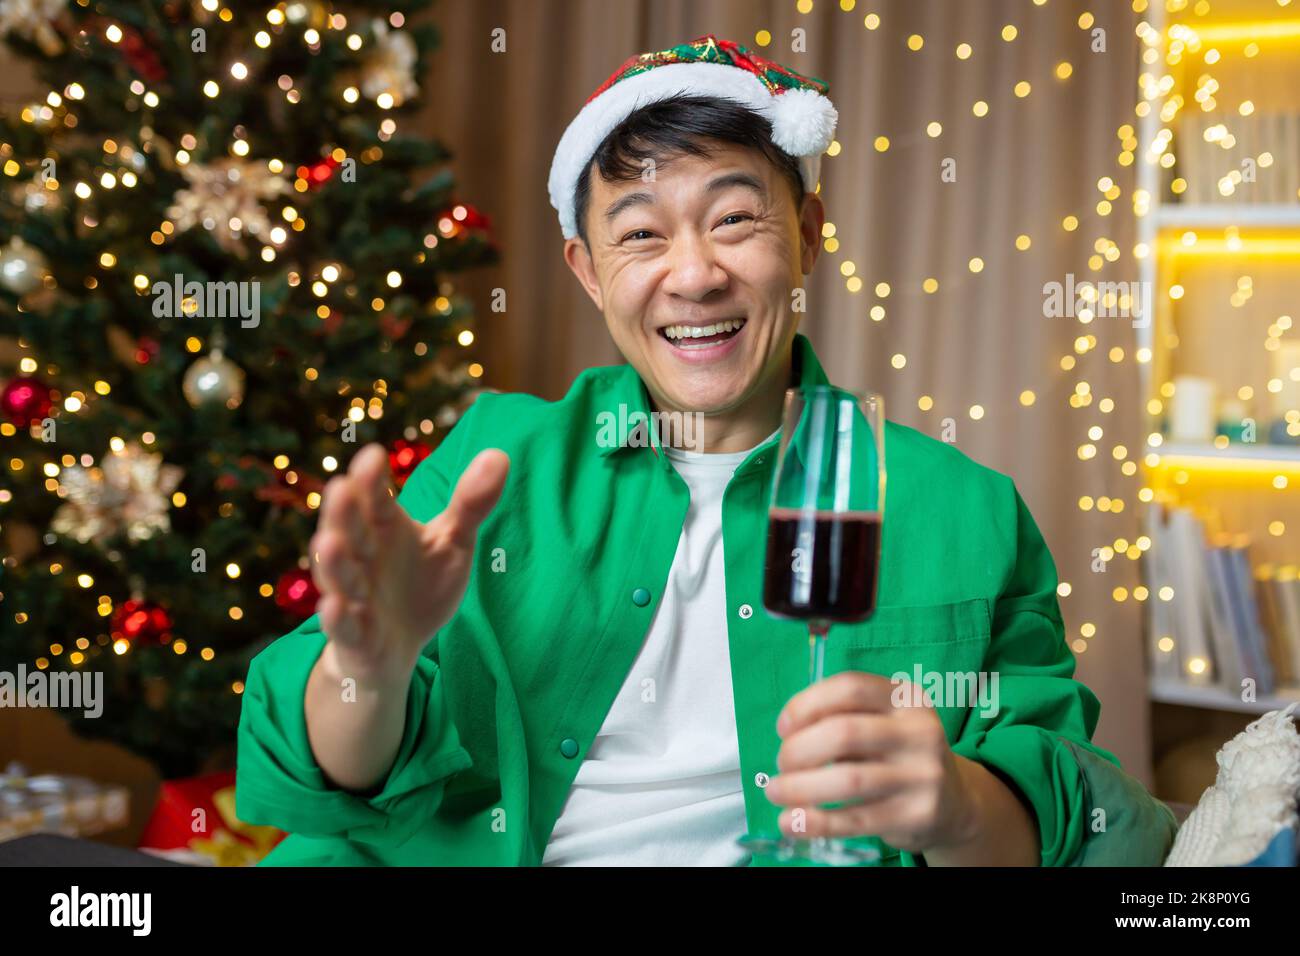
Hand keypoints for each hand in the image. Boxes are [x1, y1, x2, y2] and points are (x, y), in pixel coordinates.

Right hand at [309, 443, 508, 685]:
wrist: (398, 647)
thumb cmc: (421, 584)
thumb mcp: (452, 542)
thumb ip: (471, 503)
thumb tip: (501, 454)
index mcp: (383, 527)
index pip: (376, 499)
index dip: (372, 480)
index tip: (374, 455)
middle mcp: (362, 557)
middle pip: (349, 530)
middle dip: (343, 512)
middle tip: (341, 487)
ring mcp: (354, 596)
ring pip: (338, 576)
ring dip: (332, 561)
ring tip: (330, 542)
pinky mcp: (354, 635)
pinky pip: (343, 626)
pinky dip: (337, 618)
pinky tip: (335, 606)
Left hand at [765, 671, 977, 853]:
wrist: (955, 802)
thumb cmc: (899, 755)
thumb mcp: (884, 723)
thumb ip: (844, 718)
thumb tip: (788, 736)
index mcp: (906, 698)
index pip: (849, 687)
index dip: (806, 704)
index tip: (783, 728)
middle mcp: (919, 732)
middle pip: (843, 733)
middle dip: (798, 749)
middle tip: (782, 763)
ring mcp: (922, 774)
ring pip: (848, 779)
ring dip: (800, 787)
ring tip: (777, 791)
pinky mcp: (917, 814)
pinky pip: (856, 819)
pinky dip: (816, 822)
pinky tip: (792, 821)